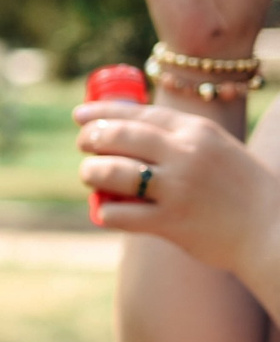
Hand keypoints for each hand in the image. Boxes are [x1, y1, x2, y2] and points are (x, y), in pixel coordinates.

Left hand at [77, 97, 279, 269]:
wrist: (272, 229)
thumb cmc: (241, 189)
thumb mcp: (218, 149)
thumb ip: (182, 139)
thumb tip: (129, 131)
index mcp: (198, 132)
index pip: (141, 113)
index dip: (104, 112)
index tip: (80, 116)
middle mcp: (186, 154)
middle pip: (120, 136)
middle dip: (92, 138)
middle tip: (83, 145)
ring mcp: (178, 188)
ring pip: (112, 172)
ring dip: (91, 173)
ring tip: (90, 175)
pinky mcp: (171, 221)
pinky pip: (120, 213)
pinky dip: (107, 212)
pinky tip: (107, 212)